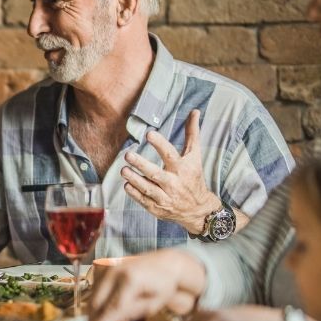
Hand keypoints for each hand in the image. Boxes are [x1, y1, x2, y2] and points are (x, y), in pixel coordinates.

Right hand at [87, 249, 202, 320]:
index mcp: (131, 280)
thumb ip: (130, 314)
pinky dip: (101, 301)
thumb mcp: (152, 303)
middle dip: (96, 318)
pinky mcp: (104, 267)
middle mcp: (115, 271)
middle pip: (96, 302)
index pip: (112, 308)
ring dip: (99, 310)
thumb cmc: (163, 285)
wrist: (164, 263)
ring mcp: (108, 267)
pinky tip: (114, 306)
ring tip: (118, 317)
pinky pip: (95, 289)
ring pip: (93, 297)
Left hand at [121, 110, 220, 235]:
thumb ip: (192, 134)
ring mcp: (164, 197)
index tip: (149, 134)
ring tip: (123, 170)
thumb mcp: (194, 156)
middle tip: (128, 155)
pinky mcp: (157, 207)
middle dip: (141, 165)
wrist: (197, 208)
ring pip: (147, 188)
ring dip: (134, 179)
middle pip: (155, 173)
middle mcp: (173, 183)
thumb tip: (194, 111)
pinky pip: (143, 200)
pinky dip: (134, 193)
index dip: (160, 144)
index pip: (170, 154)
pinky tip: (126, 184)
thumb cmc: (193, 177)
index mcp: (182, 168)